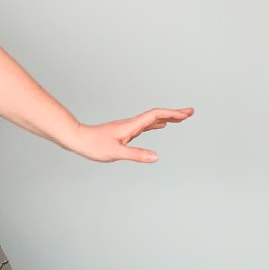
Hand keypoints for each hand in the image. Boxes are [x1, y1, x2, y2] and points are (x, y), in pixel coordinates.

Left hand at [68, 107, 193, 162]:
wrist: (77, 139)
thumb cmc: (93, 145)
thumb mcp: (116, 152)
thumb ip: (136, 154)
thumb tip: (155, 157)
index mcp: (131, 126)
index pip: (156, 115)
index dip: (172, 113)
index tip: (187, 113)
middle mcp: (131, 124)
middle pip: (157, 115)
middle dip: (174, 113)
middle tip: (191, 113)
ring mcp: (128, 127)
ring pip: (151, 120)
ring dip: (167, 118)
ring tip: (181, 118)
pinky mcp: (124, 132)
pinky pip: (145, 125)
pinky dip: (156, 124)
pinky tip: (160, 126)